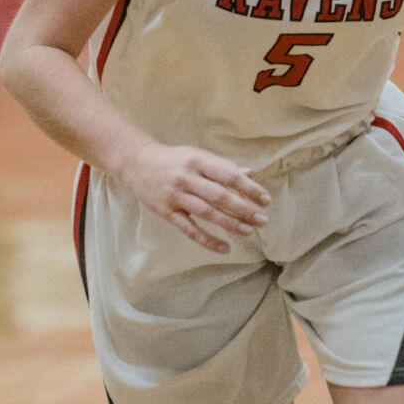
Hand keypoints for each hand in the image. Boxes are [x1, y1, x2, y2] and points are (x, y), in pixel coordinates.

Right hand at [118, 142, 271, 253]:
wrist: (137, 163)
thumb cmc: (174, 159)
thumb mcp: (198, 155)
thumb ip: (223, 166)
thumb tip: (251, 173)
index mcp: (198, 161)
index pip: (229, 175)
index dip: (250, 189)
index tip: (265, 200)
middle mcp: (187, 178)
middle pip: (220, 196)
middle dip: (244, 209)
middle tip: (262, 220)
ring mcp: (176, 197)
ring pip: (207, 213)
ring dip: (230, 224)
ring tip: (248, 231)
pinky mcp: (167, 212)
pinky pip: (190, 229)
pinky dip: (208, 240)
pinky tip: (224, 248)